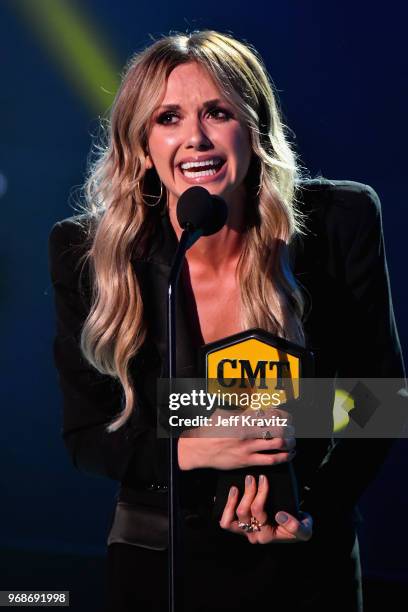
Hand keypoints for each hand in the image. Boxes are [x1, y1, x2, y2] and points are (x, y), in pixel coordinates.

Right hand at [178, 406, 294, 470]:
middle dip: (288, 428)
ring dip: (289, 442)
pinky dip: (284, 457)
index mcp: (242, 418)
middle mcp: (247, 432)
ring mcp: (248, 447)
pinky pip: (271, 460)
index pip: (269, 413)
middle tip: (292, 428)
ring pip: (277, 443)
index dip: (281, 414)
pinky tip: (290, 454)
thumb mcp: (224, 415)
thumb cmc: (210, 431)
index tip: (284, 415)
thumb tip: (257, 410)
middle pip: (277, 427)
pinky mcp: (247, 461)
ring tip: (293, 440)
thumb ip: (241, 412)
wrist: (199, 449)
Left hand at [219, 474, 312, 543]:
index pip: (258, 511)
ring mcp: (245, 531)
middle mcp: (253, 535)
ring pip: (231, 518)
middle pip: (243, 512)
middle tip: (252, 477)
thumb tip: (280, 516)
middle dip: (247, 492)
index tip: (264, 478)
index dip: (259, 493)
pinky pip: (226, 521)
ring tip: (238, 485)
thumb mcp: (305, 529)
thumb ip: (296, 527)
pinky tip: (230, 494)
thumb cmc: (300, 527)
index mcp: (266, 535)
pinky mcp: (240, 527)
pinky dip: (225, 508)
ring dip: (233, 498)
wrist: (296, 528)